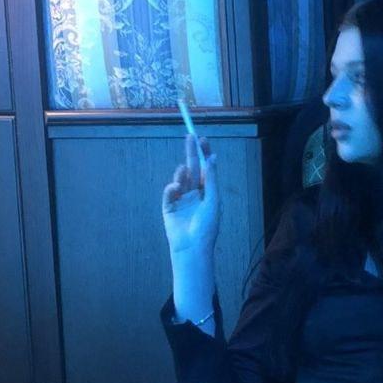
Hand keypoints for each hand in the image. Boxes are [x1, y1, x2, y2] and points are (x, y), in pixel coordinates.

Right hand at [161, 135, 219, 257]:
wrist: (192, 246)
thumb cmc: (207, 226)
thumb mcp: (213, 199)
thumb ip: (211, 179)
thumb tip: (213, 158)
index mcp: (207, 192)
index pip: (205, 168)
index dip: (203, 154)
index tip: (202, 139)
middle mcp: (194, 193)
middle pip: (192, 168)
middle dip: (191, 152)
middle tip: (190, 136)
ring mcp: (181, 199)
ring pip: (180, 178)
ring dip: (182, 172)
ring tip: (184, 172)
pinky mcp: (169, 207)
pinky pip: (169, 192)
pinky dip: (172, 187)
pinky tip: (175, 188)